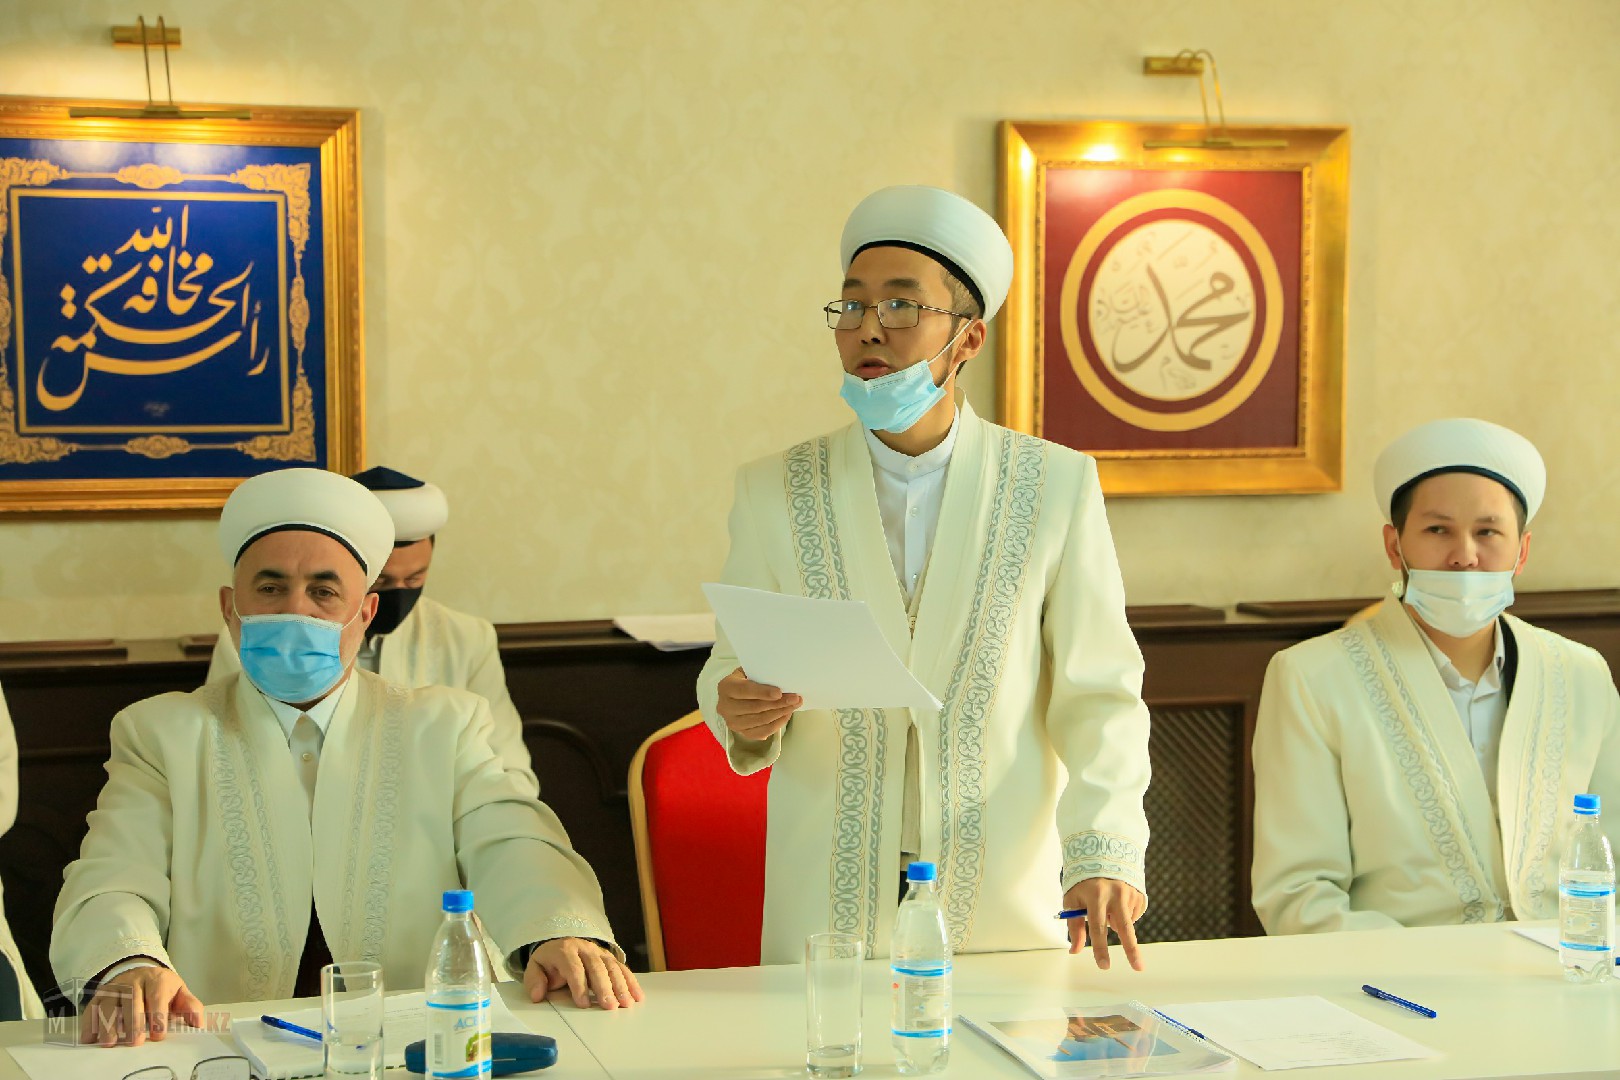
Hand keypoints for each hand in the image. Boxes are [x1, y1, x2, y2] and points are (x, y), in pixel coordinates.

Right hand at [81, 964, 204, 1046]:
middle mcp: (133, 981)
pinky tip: (89, 1040)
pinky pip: (91, 1008)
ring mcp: (114, 987)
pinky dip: (89, 1024)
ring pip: (109, 1004)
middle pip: (132, 1000)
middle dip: (133, 1022)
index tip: (158, 1035)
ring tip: (110, 1043)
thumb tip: (198, 1024)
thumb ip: (190, 1007)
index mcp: (157, 980)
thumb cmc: (161, 988)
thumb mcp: (179, 992)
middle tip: (135, 1043)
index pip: (157, 996)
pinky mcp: (99, 996)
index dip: (158, 1015)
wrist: (139, 970)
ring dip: (108, 1024)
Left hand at [524, 938, 643, 1010]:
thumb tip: (537, 995)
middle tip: (610, 1006)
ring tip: (626, 1003)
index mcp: (564, 950)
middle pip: (596, 967)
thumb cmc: (549, 962)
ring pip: (612, 967)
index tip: (583, 1004)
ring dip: (621, 985)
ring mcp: (599, 952)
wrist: (560, 943)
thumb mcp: (535, 968)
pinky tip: (637, 995)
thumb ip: (534, 980)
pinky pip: (621, 968)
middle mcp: (584, 948)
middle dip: (604, 987)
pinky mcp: (608, 957)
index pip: (574, 967)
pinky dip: (630, 981)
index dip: (579, 985)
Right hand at [716, 667, 800, 741]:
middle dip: (778, 703)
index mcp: (726, 687)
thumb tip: (782, 680)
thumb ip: (760, 675)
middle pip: (755, 707)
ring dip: (780, 713)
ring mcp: (732, 722)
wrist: (735, 695)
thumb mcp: (748, 671)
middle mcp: (725, 706)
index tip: (779, 693)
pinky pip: (762, 732)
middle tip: (794, 698)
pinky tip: (786, 715)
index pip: (744, 690)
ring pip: (760, 721)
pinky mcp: (741, 733)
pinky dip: (777, 724)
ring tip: (793, 705)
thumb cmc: (745, 680)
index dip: (762, 692)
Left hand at [1063, 878, 1145, 971]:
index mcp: (1095, 895)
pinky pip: (1133, 916)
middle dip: (1131, 950)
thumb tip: (1075, 950)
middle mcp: (1115, 894)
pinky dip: (1124, 915)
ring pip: (1126, 924)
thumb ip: (1075, 926)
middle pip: (1125, 928)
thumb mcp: (1072, 899)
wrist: (1103, 856)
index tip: (1104, 965)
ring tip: (1106, 905)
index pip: (1097, 927)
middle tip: (1138, 968)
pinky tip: (1118, 902)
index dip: (1100, 948)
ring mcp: (1130, 894)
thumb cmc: (1083, 883)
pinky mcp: (1139, 894)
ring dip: (1116, 922)